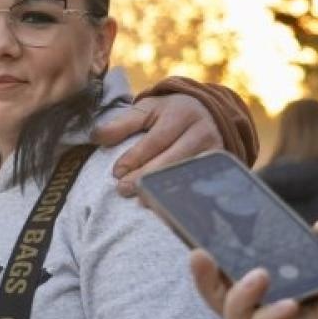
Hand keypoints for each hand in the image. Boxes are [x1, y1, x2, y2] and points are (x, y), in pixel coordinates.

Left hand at [92, 94, 219, 196]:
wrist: (206, 112)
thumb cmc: (168, 114)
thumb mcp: (146, 110)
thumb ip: (122, 123)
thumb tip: (96, 137)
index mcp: (181, 113)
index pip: (157, 139)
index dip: (136, 157)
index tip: (117, 172)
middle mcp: (202, 131)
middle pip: (173, 159)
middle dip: (147, 177)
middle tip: (124, 190)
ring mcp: (216, 150)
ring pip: (188, 174)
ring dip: (165, 191)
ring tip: (143, 202)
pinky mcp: (221, 167)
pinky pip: (201, 185)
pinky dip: (183, 197)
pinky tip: (167, 208)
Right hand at [191, 221, 317, 318]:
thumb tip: (315, 226)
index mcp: (312, 292)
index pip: (257, 279)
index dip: (230, 263)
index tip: (211, 238)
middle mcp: (297, 317)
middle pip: (234, 304)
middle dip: (209, 282)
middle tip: (197, 254)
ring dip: (234, 298)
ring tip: (256, 276)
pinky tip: (287, 305)